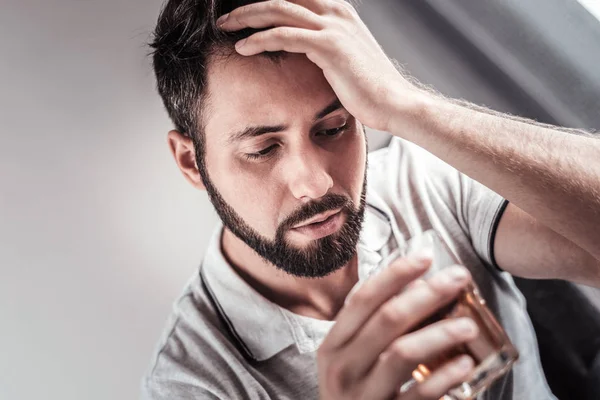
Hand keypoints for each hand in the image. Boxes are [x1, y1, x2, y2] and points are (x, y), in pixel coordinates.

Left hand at [217, 0, 424, 132]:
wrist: (394, 103)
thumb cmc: (369, 87)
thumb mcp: (346, 58)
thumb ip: (325, 45)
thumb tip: (303, 49)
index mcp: (338, 12)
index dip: (268, 2)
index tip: (244, 12)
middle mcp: (335, 12)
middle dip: (250, 5)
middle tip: (226, 17)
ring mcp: (333, 26)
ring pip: (278, 10)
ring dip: (246, 16)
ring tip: (224, 27)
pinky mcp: (329, 46)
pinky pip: (284, 36)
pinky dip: (258, 40)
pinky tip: (241, 48)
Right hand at [317, 255, 477, 399]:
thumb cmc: (354, 391)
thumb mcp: (351, 358)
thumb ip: (374, 326)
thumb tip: (418, 286)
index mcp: (334, 344)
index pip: (363, 299)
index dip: (395, 274)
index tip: (425, 256)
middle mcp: (342, 366)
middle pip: (386, 319)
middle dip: (427, 294)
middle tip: (458, 278)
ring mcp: (362, 394)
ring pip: (401, 353)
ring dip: (439, 333)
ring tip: (468, 325)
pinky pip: (418, 395)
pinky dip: (444, 378)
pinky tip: (464, 365)